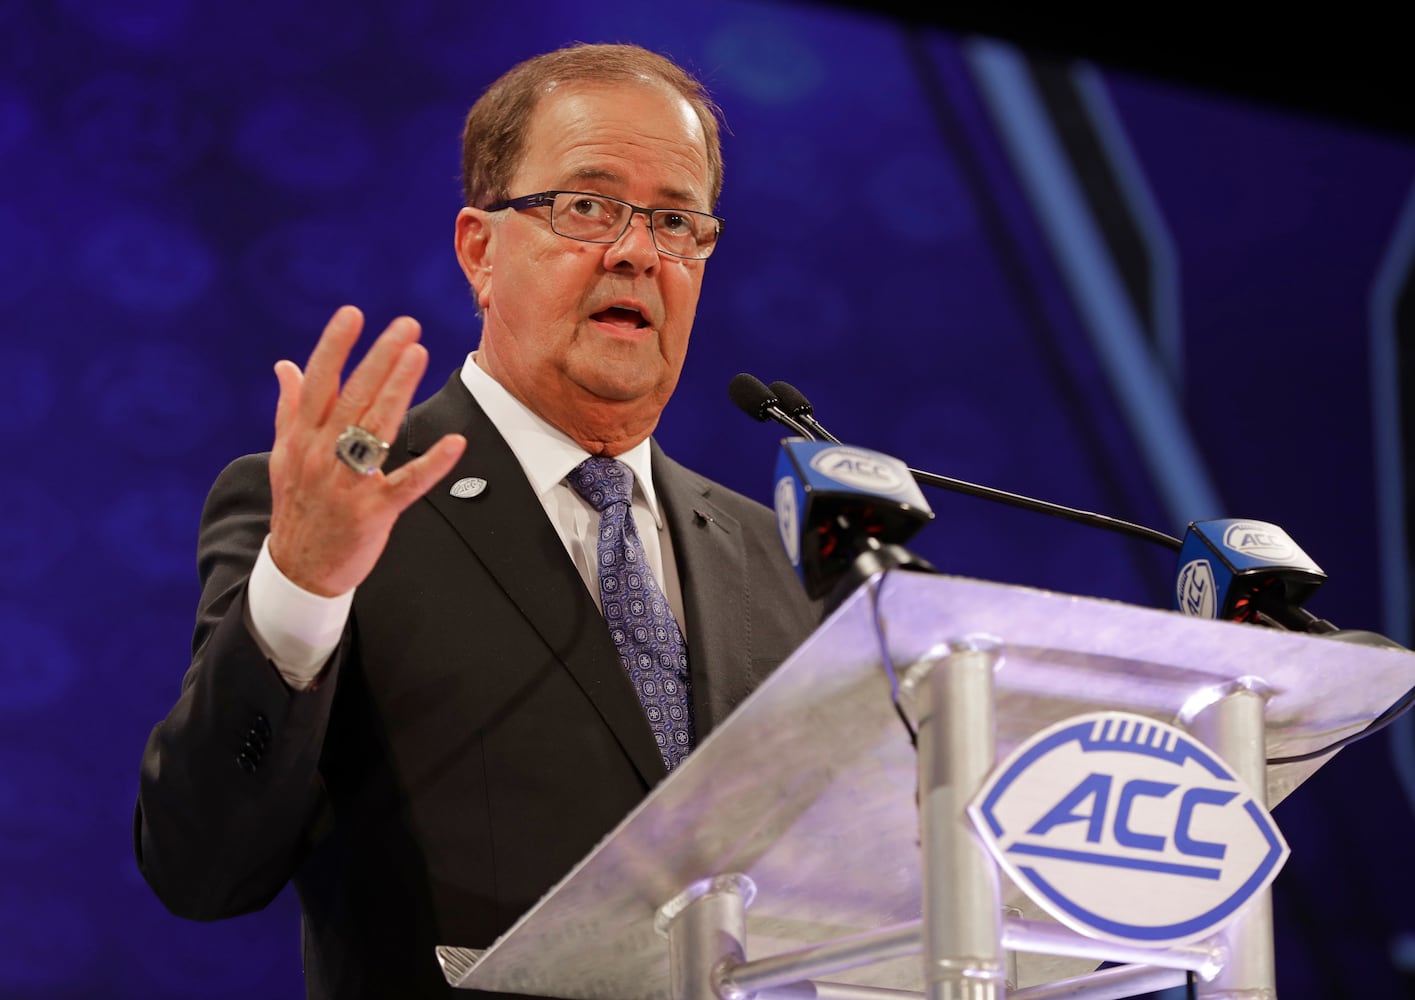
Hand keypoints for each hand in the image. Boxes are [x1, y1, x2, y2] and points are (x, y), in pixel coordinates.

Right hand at [267, 306, 466, 595]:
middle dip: (380, 358)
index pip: (318, 383)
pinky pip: (408, 483)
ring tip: (419, 354)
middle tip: (406, 326)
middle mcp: (321, 455)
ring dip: (398, 390)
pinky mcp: (374, 512)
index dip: (334, 346)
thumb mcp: (285, 456)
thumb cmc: (298, 506)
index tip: (352, 314)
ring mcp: (348, 484)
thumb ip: (289, 408)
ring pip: (376, 429)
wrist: (299, 570)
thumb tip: (284, 365)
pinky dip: (432, 464)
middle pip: (353, 397)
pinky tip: (456, 442)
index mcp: (302, 438)